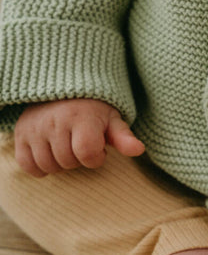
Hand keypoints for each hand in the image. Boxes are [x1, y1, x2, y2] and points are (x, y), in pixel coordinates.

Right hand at [14, 99, 144, 176]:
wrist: (63, 88)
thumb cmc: (93, 106)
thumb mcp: (111, 118)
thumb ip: (123, 136)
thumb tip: (140, 150)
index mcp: (82, 116)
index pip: (88, 154)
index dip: (96, 157)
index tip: (99, 147)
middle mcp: (56, 120)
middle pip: (69, 162)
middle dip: (79, 158)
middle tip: (81, 141)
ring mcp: (36, 127)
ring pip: (49, 166)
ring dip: (60, 163)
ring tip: (67, 144)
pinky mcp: (21, 133)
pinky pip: (28, 166)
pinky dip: (40, 166)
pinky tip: (50, 151)